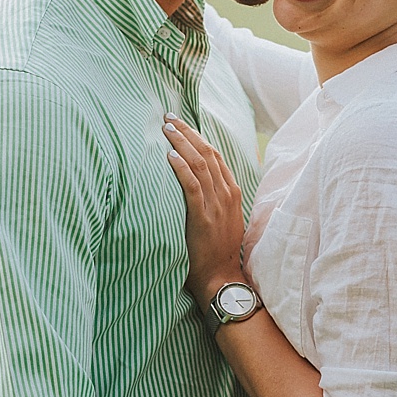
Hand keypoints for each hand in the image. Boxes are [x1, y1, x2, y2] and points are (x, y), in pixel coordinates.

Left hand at [162, 115, 246, 297]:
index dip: (197, 137)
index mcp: (231, 192)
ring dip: (182, 144)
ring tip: (165, 129)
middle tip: (168, 117)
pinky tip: (169, 156)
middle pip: (207, 153)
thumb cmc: (216, 252)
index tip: (180, 124)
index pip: (215, 156)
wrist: (222, 278)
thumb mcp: (221, 220)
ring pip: (200, 165)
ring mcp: (217, 206)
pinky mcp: (204, 218)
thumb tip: (192, 186)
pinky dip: (182, 170)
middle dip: (187, 133)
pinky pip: (193, 188)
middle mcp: (226, 195)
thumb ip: (212, 201)